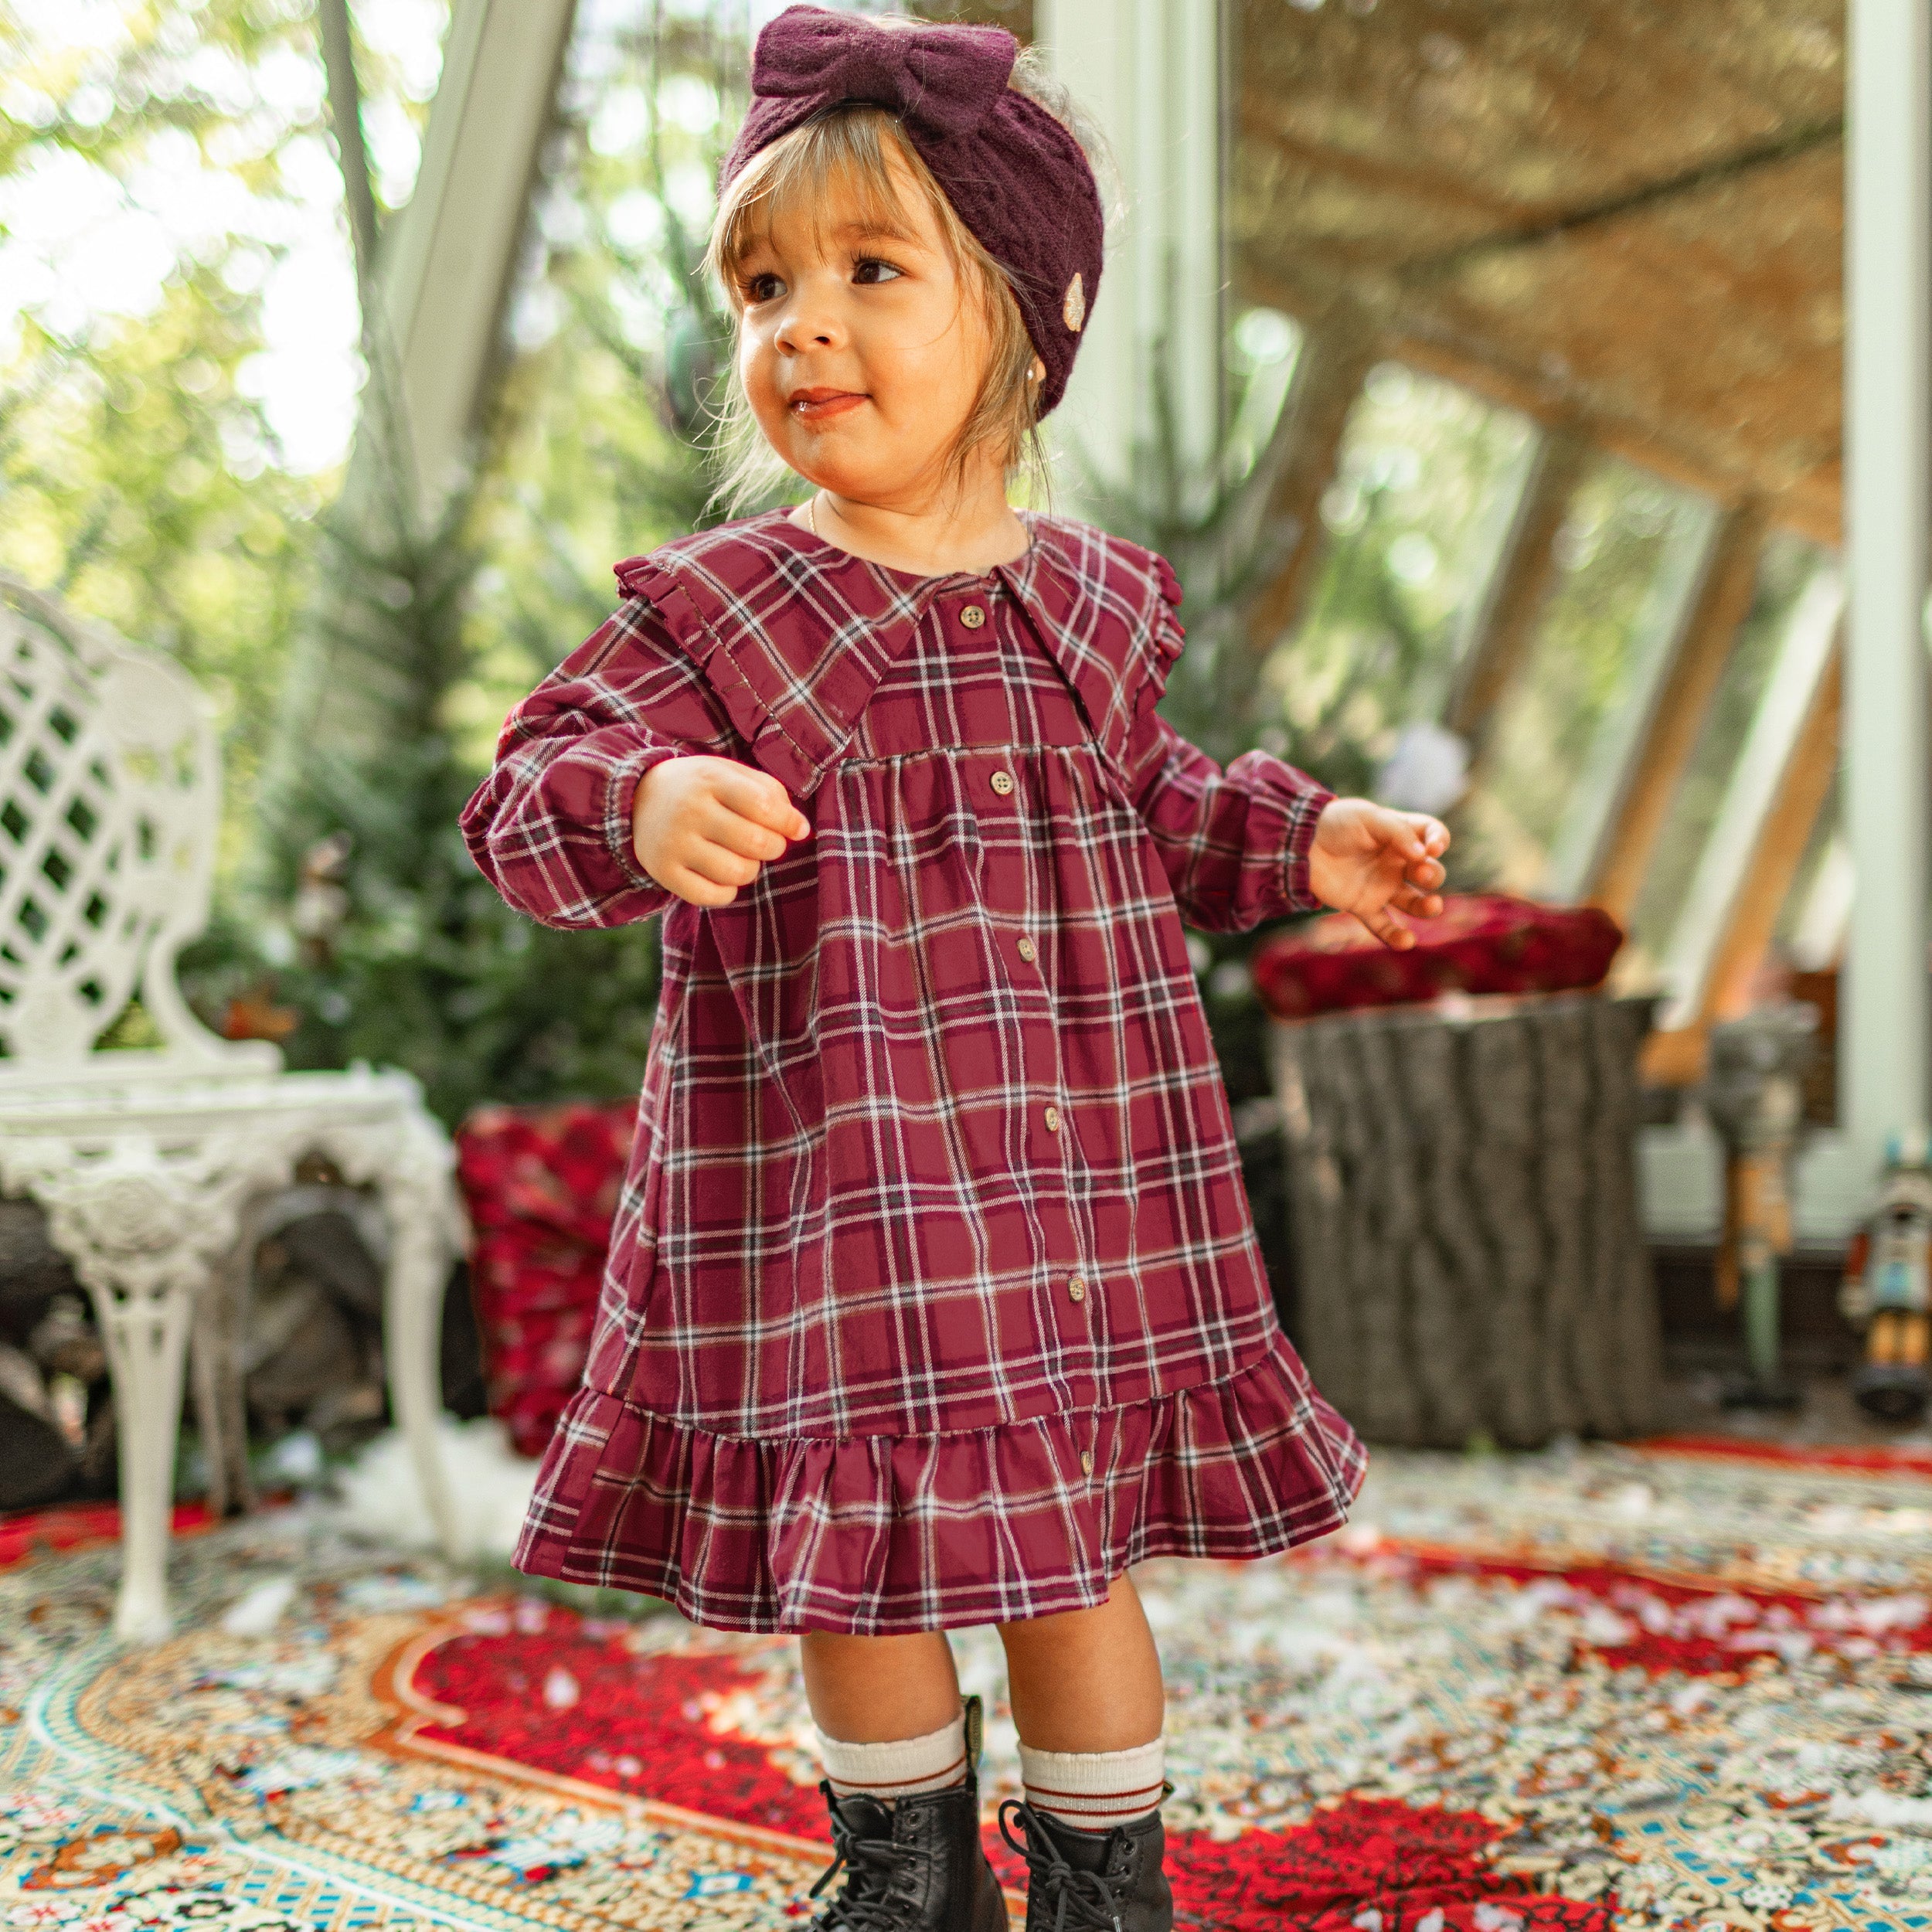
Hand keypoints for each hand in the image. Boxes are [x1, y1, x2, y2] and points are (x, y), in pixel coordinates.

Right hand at [632, 755, 811, 907]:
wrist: (637, 798)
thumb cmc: (700, 788)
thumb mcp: (731, 774)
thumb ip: (771, 793)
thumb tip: (801, 830)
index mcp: (711, 779)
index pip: (764, 806)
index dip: (789, 823)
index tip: (797, 829)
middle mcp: (690, 810)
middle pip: (756, 844)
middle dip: (774, 847)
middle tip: (766, 842)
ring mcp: (674, 843)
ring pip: (738, 873)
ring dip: (750, 869)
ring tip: (740, 856)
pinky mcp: (664, 872)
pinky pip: (713, 896)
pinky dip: (727, 891)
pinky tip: (722, 874)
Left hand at [1307, 798, 1449, 950]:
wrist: (1299, 843)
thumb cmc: (1335, 823)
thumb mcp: (1367, 817)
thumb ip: (1397, 832)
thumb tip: (1422, 854)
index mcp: (1402, 835)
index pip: (1434, 836)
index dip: (1439, 841)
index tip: (1432, 848)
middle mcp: (1397, 863)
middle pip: (1430, 873)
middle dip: (1432, 875)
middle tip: (1420, 872)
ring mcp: (1382, 886)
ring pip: (1414, 903)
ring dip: (1427, 907)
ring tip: (1432, 906)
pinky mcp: (1364, 906)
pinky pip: (1384, 926)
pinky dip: (1395, 936)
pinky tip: (1406, 941)